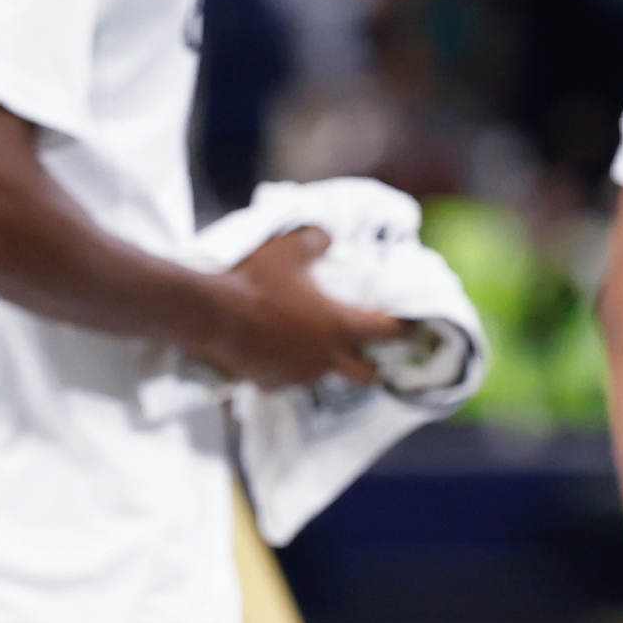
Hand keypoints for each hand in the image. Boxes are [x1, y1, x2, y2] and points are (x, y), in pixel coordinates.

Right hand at [192, 228, 407, 389]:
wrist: (210, 314)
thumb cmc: (254, 281)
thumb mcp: (288, 248)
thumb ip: (317, 241)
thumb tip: (327, 238)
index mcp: (339, 325)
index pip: (389, 331)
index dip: (406, 328)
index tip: (412, 324)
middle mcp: (326, 357)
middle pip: (368, 375)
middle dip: (371, 364)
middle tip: (361, 348)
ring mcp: (298, 374)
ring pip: (324, 376)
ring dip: (322, 364)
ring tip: (304, 344)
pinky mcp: (271, 383)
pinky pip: (287, 379)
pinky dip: (285, 368)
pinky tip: (269, 351)